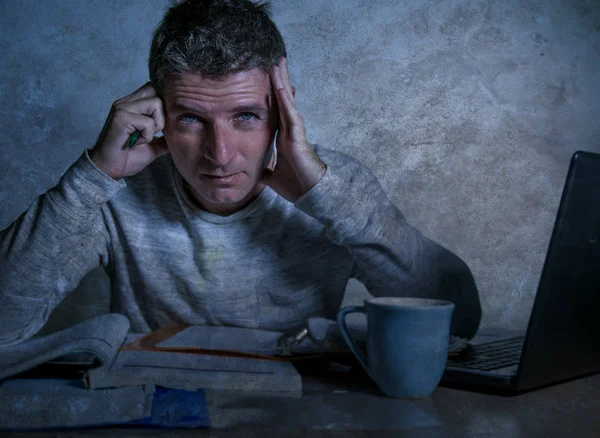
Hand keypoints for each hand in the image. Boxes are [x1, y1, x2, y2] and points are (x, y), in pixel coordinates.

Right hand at [89, 82, 168, 179]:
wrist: (108, 170)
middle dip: (162, 114)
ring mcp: (122, 108)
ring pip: (156, 104)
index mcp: (132, 105)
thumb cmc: (127, 157)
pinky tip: (136, 143)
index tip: (159, 126)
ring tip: (142, 138)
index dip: (163, 105)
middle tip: (151, 132)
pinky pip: (148, 122)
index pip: (154, 88)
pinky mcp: (121, 117)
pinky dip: (147, 136)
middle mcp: (125, 102)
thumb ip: (164, 138)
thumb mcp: (152, 146)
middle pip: (157, 92)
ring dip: (156, 126)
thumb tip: (182, 134)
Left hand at [260, 57, 326, 202]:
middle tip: (276, 61)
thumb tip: (256, 172)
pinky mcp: (298, 138)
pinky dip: (286, 103)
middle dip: (279, 81)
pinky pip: (291, 116)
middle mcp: (289, 131)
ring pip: (287, 103)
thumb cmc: (296, 184)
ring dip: (282, 84)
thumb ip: (265, 170)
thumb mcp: (273, 176)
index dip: (274, 94)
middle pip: (283, 100)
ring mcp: (295, 132)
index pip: (277, 110)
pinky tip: (282, 89)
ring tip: (278, 65)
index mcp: (283, 137)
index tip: (270, 78)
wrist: (309, 193)